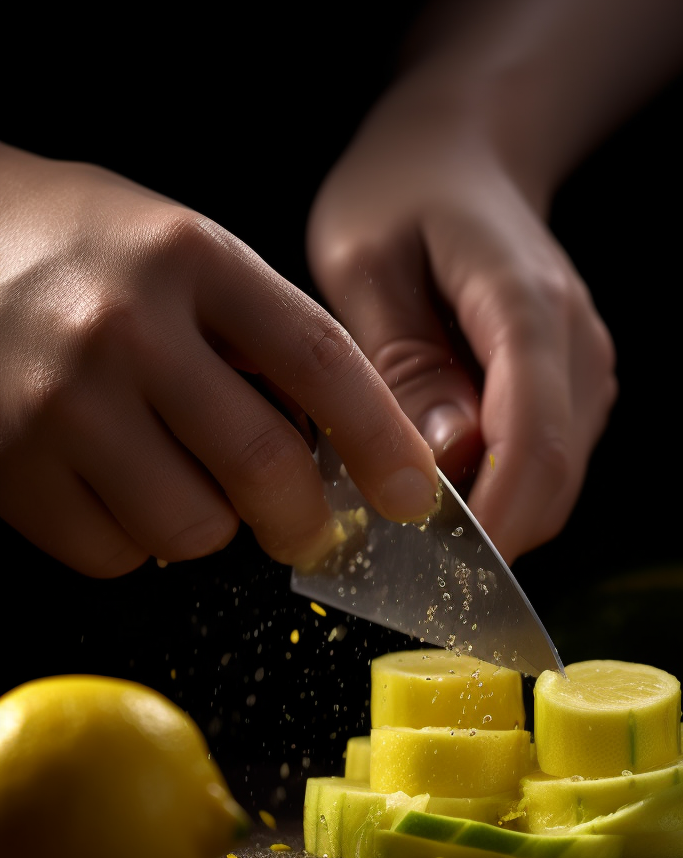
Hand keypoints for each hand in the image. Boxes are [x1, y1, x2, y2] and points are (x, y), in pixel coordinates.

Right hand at [0, 144, 437, 577]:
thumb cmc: (88, 253)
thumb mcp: (188, 255)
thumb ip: (267, 337)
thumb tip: (348, 444)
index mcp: (192, 259)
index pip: (322, 363)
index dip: (382, 442)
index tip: (415, 496)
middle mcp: (126, 328)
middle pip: (264, 466)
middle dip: (306, 520)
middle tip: (309, 527)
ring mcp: (58, 402)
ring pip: (191, 528)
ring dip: (211, 526)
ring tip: (182, 476)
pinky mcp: (6, 466)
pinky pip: (113, 553)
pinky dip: (135, 541)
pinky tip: (118, 486)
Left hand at [306, 96, 617, 564]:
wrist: (463, 157)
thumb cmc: (401, 197)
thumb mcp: (366, 263)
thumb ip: (404, 363)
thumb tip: (446, 459)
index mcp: (526, 304)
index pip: (533, 438)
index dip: (492, 519)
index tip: (432, 570)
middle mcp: (576, 343)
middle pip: (553, 476)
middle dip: (486, 535)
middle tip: (403, 558)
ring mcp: (585, 368)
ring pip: (555, 482)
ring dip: (492, 518)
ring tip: (414, 515)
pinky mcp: (575, 387)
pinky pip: (545, 465)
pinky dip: (499, 493)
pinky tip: (444, 480)